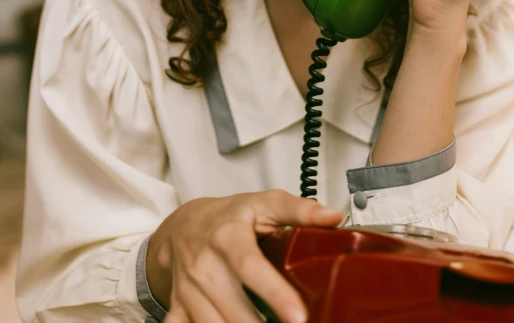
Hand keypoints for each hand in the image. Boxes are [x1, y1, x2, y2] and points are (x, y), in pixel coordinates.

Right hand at [146, 190, 342, 322]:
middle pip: (234, 310)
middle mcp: (205, 265)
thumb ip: (298, 209)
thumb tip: (333, 217)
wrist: (184, 226)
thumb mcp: (263, 204)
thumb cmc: (230, 216)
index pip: (250, 267)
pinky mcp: (178, 307)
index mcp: (228, 237)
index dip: (274, 293)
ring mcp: (189, 290)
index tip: (298, 316)